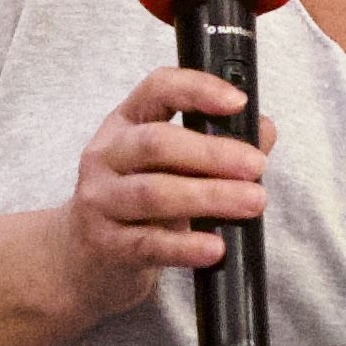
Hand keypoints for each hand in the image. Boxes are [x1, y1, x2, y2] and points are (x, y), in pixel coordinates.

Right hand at [55, 60, 279, 319]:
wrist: (82, 256)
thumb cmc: (137, 201)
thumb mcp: (170, 164)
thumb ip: (217, 144)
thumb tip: (262, 130)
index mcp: (126, 123)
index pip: (157, 89)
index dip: (198, 89)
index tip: (238, 102)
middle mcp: (106, 155)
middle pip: (157, 143)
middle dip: (213, 153)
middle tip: (256, 166)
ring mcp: (100, 200)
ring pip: (153, 193)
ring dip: (209, 196)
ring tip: (252, 202)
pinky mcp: (105, 244)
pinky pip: (148, 244)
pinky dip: (185, 247)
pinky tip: (215, 248)